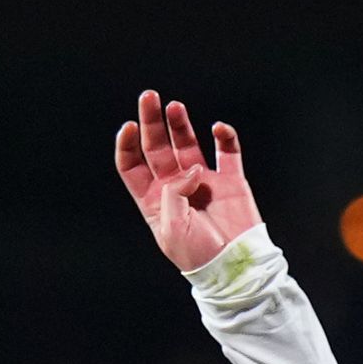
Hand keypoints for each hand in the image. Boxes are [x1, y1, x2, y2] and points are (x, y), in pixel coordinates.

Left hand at [114, 90, 263, 273]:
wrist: (235, 266)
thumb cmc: (198, 255)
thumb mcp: (172, 228)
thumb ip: (174, 194)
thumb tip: (191, 170)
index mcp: (154, 201)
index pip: (133, 166)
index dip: (128, 145)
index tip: (129, 126)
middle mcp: (175, 186)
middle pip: (158, 147)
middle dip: (152, 121)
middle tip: (150, 97)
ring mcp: (203, 180)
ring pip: (188, 143)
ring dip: (180, 124)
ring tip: (174, 107)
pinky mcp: (230, 180)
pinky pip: (227, 151)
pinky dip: (224, 136)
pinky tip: (218, 128)